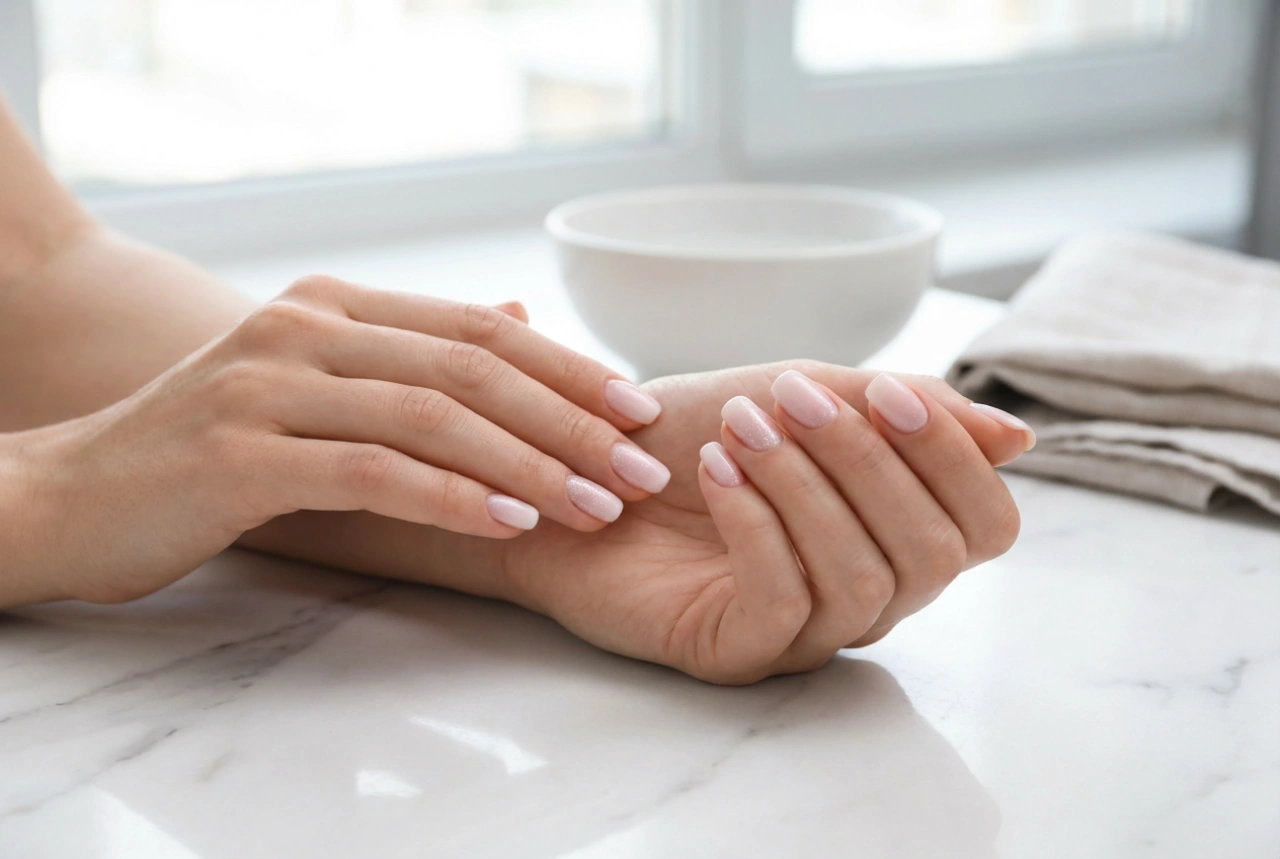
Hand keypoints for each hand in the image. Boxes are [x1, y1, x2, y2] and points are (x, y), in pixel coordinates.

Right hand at [1, 276, 671, 605]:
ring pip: (432, 417)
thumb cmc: (211, 447)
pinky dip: (452, 496)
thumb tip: (516, 314)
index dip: (568, 368)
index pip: (479, 328)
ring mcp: (268, 386)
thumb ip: (412, 352)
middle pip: (472, 367)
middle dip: (570, 421)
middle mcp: (304, 328)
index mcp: (334, 306)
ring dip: (530, 464)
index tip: (638, 412)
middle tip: (639, 470)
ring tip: (599, 505)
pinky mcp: (240, 455)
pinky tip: (512, 522)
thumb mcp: (316, 384)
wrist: (74, 493)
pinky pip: (372, 471)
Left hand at [499, 361, 1031, 683]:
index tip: (885, 392)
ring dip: (805, 488)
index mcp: (894, 535)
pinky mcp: (736, 653)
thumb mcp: (798, 398)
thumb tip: (1016, 437)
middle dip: (868, 463)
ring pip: (861, 581)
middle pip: (931, 555)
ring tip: (741, 428)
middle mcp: (865, 595)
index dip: (954, 461)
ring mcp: (803, 633)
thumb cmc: (692, 435)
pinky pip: (783, 605)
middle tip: (791, 399)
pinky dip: (757, 525)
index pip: (985, 527)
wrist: (579, 474)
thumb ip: (900, 412)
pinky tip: (717, 473)